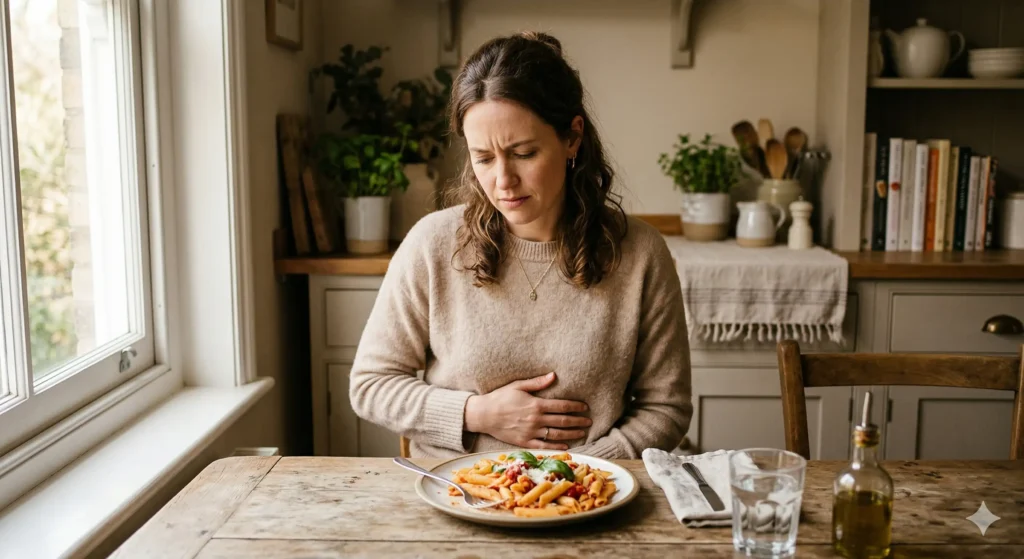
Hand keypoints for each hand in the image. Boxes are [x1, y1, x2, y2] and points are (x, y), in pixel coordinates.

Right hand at [464, 372, 591, 449]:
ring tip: (582, 433)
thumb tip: (554, 376)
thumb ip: (537, 383)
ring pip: (556, 434)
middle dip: (578, 421)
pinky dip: (556, 446)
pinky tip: (566, 445)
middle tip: (589, 421)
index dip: (575, 407)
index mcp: (536, 404)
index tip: (585, 407)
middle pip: (563, 421)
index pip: (561, 406)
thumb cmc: (500, 397)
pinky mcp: (525, 442)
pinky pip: (544, 446)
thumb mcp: (518, 386)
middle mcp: (536, 420)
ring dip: (572, 434)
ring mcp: (531, 432)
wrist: (483, 415)